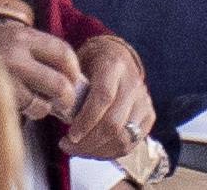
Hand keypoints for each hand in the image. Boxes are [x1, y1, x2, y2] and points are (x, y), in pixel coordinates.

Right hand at [0, 22, 82, 121]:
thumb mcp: (8, 36)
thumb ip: (33, 50)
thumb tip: (65, 74)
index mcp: (23, 35)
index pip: (63, 51)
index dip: (74, 69)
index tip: (74, 79)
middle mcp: (16, 52)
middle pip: (59, 82)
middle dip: (67, 98)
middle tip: (66, 104)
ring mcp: (4, 76)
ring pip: (42, 102)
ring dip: (44, 108)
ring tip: (39, 104)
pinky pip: (22, 110)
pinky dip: (29, 112)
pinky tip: (22, 106)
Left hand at [60, 35, 153, 161]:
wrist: (117, 55)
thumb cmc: (91, 63)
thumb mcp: (77, 64)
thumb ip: (70, 85)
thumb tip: (58, 109)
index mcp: (113, 65)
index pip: (103, 97)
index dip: (86, 121)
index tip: (69, 136)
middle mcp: (133, 82)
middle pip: (114, 123)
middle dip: (89, 142)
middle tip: (68, 146)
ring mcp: (144, 100)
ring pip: (124, 138)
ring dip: (99, 151)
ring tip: (79, 150)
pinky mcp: (149, 115)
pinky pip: (132, 143)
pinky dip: (111, 152)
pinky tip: (94, 150)